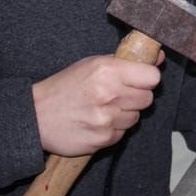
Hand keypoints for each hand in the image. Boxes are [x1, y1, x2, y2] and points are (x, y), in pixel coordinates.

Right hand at [32, 53, 163, 156]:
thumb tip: (158, 57)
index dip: (147, 78)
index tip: (140, 80)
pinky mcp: (102, 139)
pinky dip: (113, 129)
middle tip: (118, 95)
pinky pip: (122, 134)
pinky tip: (96, 122)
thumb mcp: (93, 64)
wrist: (36, 116)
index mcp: (108, 70)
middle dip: (136, 97)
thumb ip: (126, 61)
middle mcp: (109, 94)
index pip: (152, 77)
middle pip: (147, 98)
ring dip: (124, 114)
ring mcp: (106, 119)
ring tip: (103, 109)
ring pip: (136, 117)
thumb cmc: (66, 86)